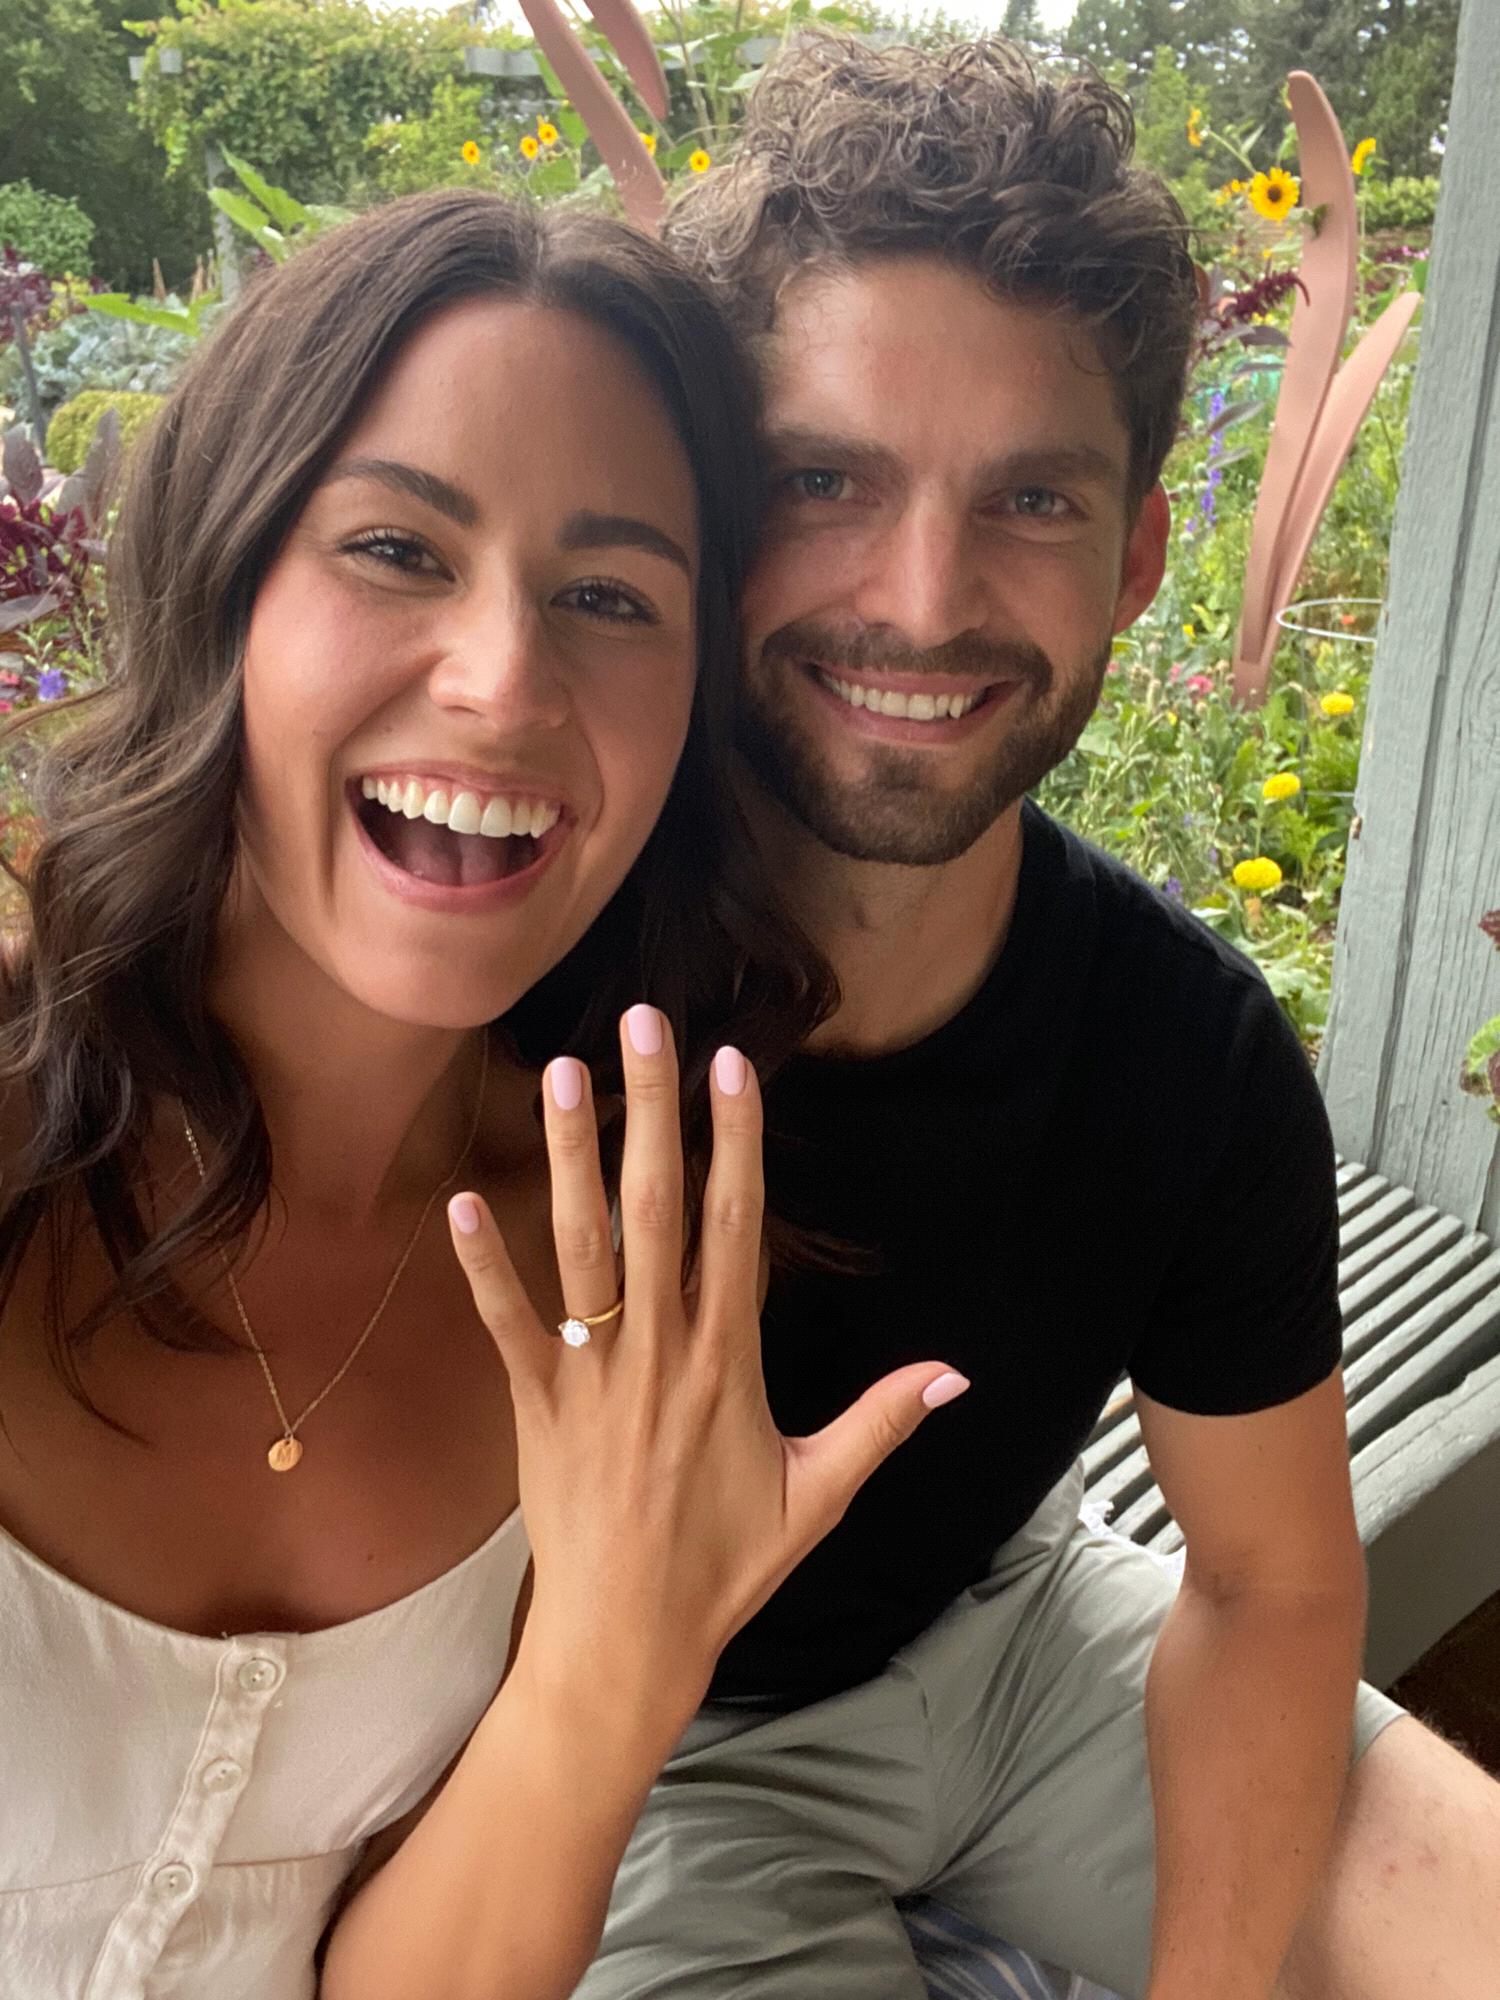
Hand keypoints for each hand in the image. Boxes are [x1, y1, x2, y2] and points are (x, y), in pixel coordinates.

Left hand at [447, 1004, 967, 1723]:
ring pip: (581, 1250)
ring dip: (571, 1158)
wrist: (630, 1639)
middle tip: (641, 1026)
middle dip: (650, 1112)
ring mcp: (592, 1378)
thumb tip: (960, 1374)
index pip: (737, 1229)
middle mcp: (660, 1353)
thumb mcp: (820, 1494)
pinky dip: (484, 1266)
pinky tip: (463, 1199)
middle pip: (657, 1211)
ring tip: (561, 1074)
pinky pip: (507, 1326)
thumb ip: (882, 1422)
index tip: (729, 1067)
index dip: (734, 1142)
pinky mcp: (536, 1408)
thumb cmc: (728, 1564)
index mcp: (729, 1363)